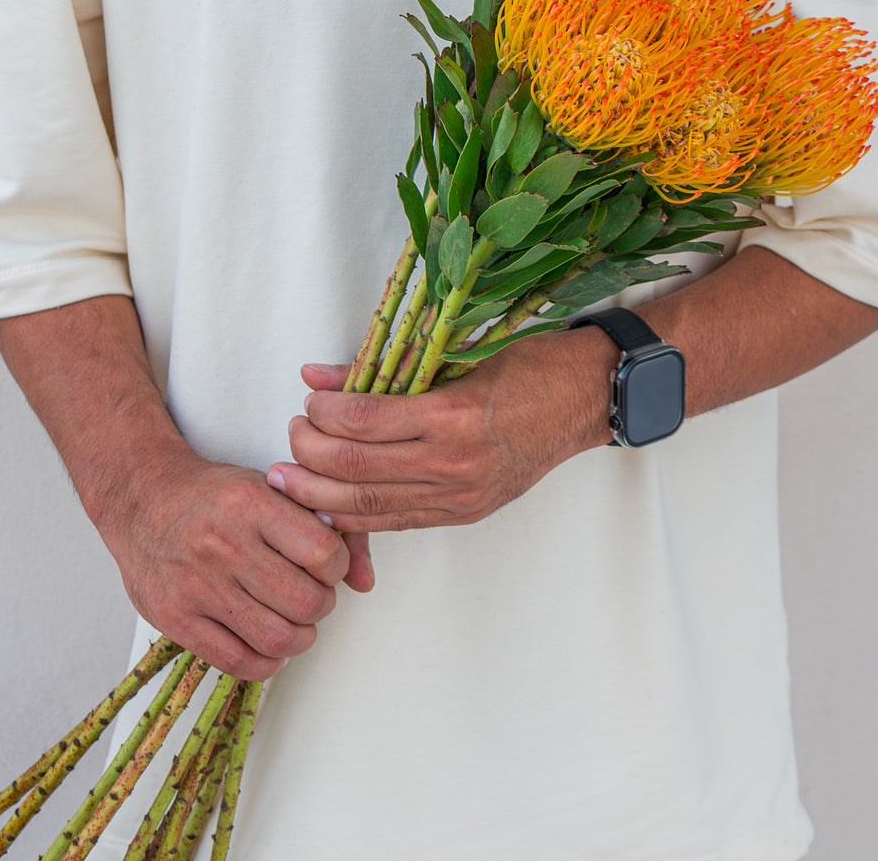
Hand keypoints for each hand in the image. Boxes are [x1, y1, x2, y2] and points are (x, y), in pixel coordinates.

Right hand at [105, 448, 373, 679]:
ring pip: (276, 638)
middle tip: (313, 597)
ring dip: (299, 638)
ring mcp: (196, 585)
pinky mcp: (174, 618)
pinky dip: (266, 662)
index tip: (327, 567)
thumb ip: (326, 528)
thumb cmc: (217, 496)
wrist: (143, 500)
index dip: (337, 567)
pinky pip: (237, 661)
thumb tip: (366, 582)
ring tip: (294, 622)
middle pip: (305, 602)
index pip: (323, 553)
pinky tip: (267, 643)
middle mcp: (223, 544)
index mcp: (251, 504)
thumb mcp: (272, 490)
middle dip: (322, 606)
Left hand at [269, 328, 618, 531]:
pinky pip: (396, 521)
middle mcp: (454, 462)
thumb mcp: (459, 355)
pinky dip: (355, 515)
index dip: (324, 413)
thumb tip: (318, 376)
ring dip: (319, 494)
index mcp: (454, 414)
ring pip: (369, 505)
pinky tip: (330, 503)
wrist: (588, 400)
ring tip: (290, 477)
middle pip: (356, 468)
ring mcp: (460, 494)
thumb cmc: (532, 367)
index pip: (363, 421)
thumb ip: (387, 370)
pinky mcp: (464, 511)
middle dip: (308, 455)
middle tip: (289, 436)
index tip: (308, 400)